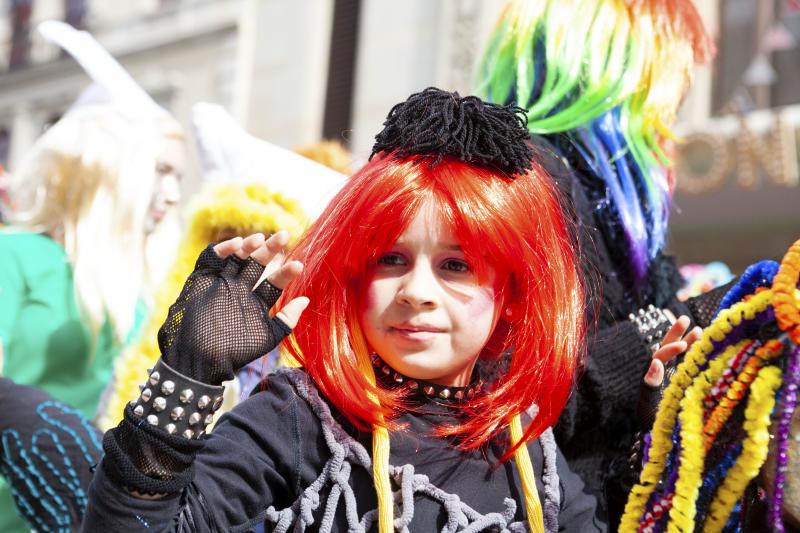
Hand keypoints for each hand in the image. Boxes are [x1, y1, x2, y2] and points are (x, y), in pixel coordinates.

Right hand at [157, 232, 308, 384]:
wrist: (200, 358)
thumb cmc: (235, 351)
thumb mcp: (267, 337)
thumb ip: (287, 320)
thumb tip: (306, 300)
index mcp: (257, 301)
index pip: (274, 282)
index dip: (285, 273)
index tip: (298, 265)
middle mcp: (241, 288)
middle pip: (258, 263)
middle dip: (270, 250)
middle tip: (284, 235)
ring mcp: (222, 282)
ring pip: (237, 257)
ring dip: (249, 246)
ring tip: (260, 239)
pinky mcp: (203, 278)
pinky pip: (211, 258)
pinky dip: (222, 249)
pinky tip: (236, 244)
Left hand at [637, 315, 701, 432]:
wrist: (660, 443)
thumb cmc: (654, 426)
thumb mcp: (649, 407)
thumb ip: (650, 385)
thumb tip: (654, 362)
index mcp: (650, 379)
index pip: (658, 358)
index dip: (669, 350)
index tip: (682, 346)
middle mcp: (658, 376)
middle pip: (664, 350)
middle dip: (674, 335)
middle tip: (684, 319)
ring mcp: (670, 380)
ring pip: (677, 356)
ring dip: (687, 342)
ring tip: (699, 329)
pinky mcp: (680, 386)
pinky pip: (687, 366)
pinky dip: (695, 355)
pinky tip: (706, 346)